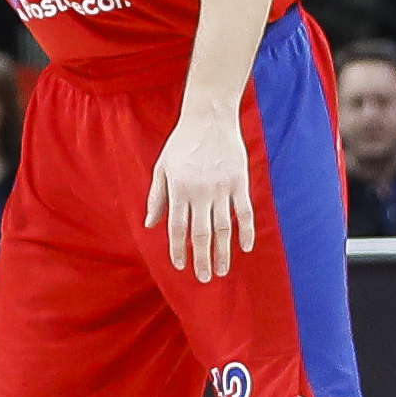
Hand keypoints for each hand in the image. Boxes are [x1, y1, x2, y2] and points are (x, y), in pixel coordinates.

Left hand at [148, 102, 256, 281]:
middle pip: (201, 233)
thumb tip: (149, 224)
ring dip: (223, 251)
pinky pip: (245, 212)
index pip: (177, 227)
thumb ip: (156, 197)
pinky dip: (246, 231)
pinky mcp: (240, 182)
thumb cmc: (182, 143)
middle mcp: (200, 192)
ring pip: (223, 228)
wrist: (209, 118)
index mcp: (178, 189)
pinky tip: (245, 247)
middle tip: (204, 279)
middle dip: (202, 258)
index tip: (180, 266)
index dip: (178, 249)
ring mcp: (222, 188)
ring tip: (222, 271)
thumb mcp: (162, 167)